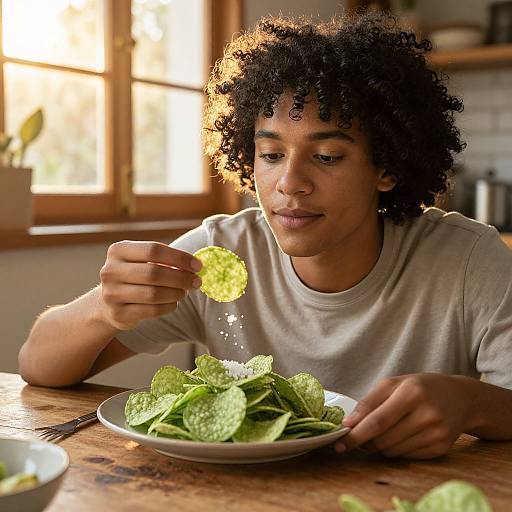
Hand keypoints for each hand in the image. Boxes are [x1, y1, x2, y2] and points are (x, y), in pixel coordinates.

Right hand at [99, 241, 201, 330]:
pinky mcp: (118, 314)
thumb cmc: (135, 277)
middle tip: (196, 281)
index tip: (197, 265)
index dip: (179, 258)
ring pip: (154, 294)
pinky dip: (168, 306)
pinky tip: (173, 303)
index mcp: (118, 250)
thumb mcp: (142, 261)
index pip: (153, 250)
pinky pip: (152, 310)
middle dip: (181, 278)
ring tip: (184, 292)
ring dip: (176, 293)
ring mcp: (112, 294)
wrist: (109, 303)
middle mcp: (110, 271)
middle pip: (154, 273)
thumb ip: (165, 260)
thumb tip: (195, 266)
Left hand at [335, 373, 478, 458]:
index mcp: (411, 393)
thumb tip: (348, 424)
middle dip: (365, 441)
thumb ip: (369, 402)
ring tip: (382, 432)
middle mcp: (427, 414)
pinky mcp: (441, 449)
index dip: (356, 435)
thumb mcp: (393, 384)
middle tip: (359, 436)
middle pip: (383, 440)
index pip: (377, 421)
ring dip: (379, 446)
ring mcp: (436, 434)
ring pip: (392, 452)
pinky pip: (406, 457)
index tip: (339, 443)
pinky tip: (400, 436)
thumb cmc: (420, 387)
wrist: (461, 398)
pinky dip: (395, 450)